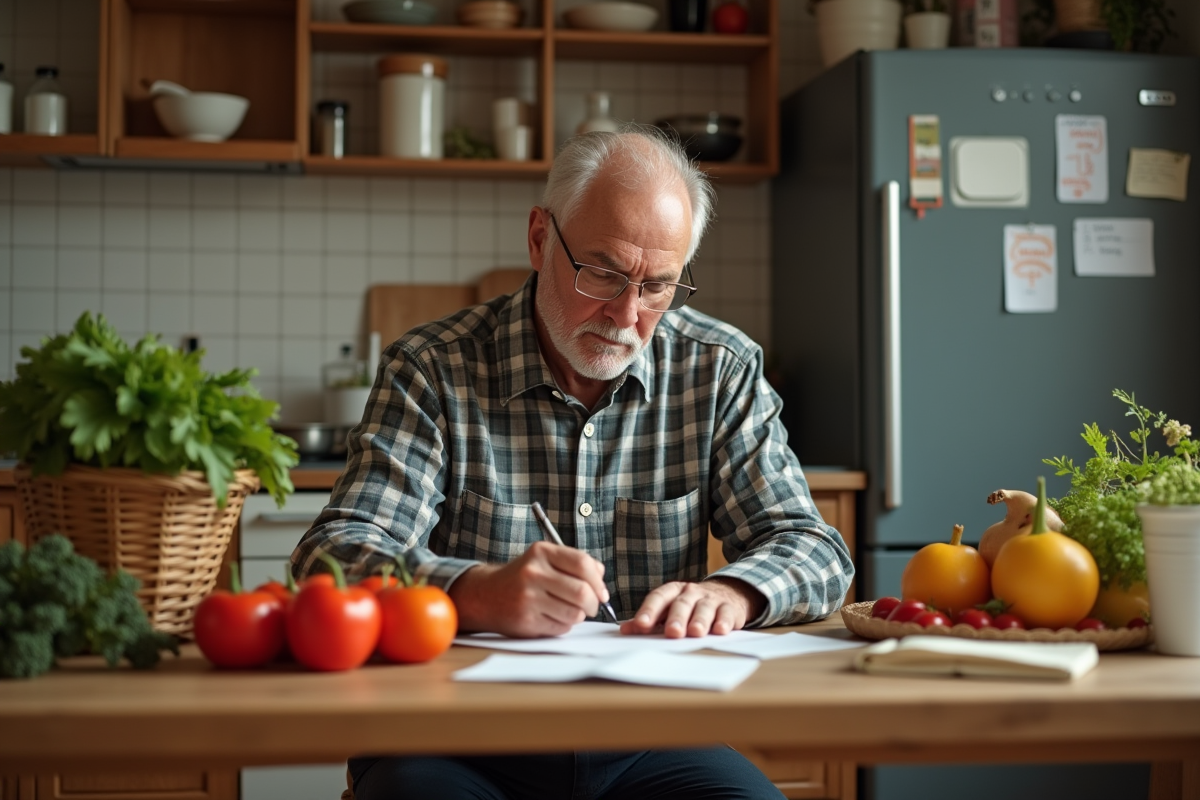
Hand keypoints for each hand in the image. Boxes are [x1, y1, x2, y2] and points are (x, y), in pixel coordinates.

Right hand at [448, 541, 610, 637]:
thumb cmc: (522, 577)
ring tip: (569, 611)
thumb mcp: (543, 559)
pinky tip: (553, 617)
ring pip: (574, 613)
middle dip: (594, 603)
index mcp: (541, 552)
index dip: (598, 580)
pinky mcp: (526, 621)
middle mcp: (533, 573)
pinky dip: (564, 625)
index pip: (583, 563)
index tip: (602, 591)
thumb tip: (601, 575)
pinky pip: (561, 627)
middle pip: (582, 592)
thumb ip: (573, 563)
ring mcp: (528, 598)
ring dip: (579, 616)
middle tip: (593, 606)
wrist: (485, 595)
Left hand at [620, 577, 766, 637]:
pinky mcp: (729, 608)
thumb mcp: (669, 609)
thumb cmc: (691, 606)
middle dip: (676, 618)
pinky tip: (720, 630)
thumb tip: (624, 630)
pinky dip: (723, 622)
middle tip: (672, 632)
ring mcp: (710, 600)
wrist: (726, 594)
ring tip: (695, 632)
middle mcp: (691, 593)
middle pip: (682, 604)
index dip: (649, 611)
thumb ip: (649, 620)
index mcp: (673, 591)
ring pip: (704, 608)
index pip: (658, 598)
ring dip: (700, 620)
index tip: (641, 625)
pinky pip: (726, 614)